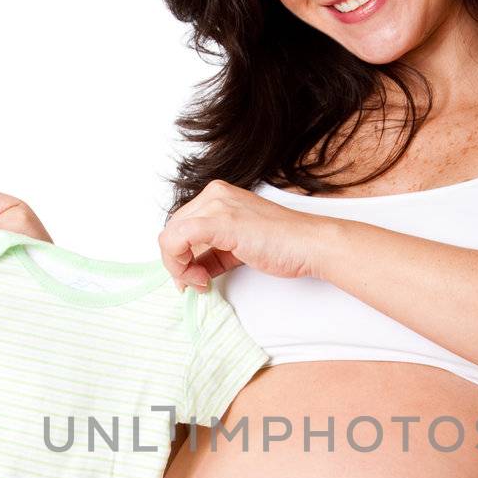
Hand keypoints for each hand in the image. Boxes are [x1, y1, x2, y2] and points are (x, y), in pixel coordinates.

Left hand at [158, 179, 322, 290]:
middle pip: (172, 230)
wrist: (308, 245)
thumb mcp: (237, 248)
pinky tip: (199, 278)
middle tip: (194, 283)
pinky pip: (176, 240)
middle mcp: (214, 195)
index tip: (194, 276)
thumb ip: (212, 254)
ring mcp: (216, 205)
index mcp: (219, 196)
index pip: (181, 225)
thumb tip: (190, 271)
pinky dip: (179, 264)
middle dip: (177, 262)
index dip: (179, 254)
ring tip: (200, 282)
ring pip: (169, 236)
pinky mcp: (219, 221)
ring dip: (178, 267)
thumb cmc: (283, 246)